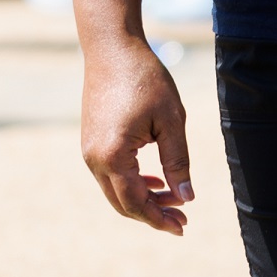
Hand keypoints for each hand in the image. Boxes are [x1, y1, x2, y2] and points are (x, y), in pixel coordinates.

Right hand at [80, 32, 193, 233]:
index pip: (135, 202)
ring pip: (116, 190)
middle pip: (123, 203)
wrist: (112, 49)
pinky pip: (111, 174)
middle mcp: (94, 159)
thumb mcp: (171, 120)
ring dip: (144, 199)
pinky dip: (133, 183)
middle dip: (153, 213)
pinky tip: (155, 182)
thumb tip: (187, 197)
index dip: (159, 218)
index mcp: (113, 156)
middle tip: (182, 219)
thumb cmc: (146, 79)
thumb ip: (178, 161)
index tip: (183, 227)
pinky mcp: (91, 142)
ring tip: (175, 200)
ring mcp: (89, 152)